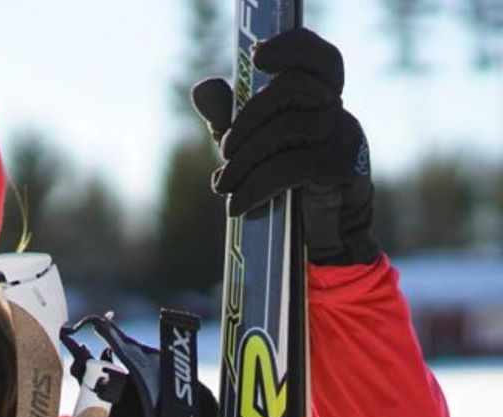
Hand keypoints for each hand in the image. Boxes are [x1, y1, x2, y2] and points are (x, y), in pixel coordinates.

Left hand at [191, 28, 379, 265]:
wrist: (316, 237)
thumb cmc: (281, 184)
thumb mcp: (248, 147)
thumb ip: (228, 116)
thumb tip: (203, 87)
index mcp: (316, 97)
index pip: (317, 57)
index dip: (292, 48)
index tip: (256, 58)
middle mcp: (336, 110)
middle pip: (292, 87)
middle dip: (247, 119)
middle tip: (224, 152)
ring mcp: (344, 137)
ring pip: (289, 128)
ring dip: (245, 160)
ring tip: (223, 186)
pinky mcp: (343, 168)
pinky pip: (293, 166)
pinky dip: (256, 187)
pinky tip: (237, 206)